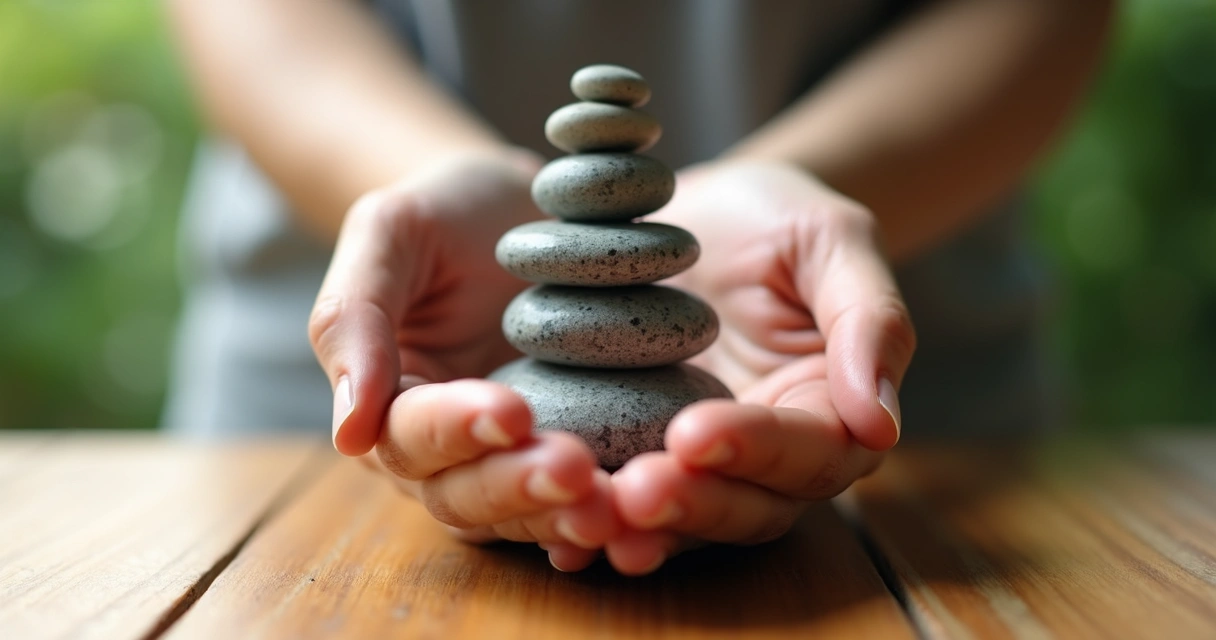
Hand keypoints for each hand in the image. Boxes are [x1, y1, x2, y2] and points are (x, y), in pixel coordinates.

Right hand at [309, 151, 619, 564]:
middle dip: (516, 485)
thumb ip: (353, 316)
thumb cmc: (445, 210)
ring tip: (612, 502)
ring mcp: (506, 460)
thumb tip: (348, 431)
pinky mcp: (568, 456)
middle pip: (462, 493)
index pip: (408, 435)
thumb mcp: (388, 232)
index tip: (510, 409)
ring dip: (562, 514)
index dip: (455, 429)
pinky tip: (641, 512)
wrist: (518, 208)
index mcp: (387, 401)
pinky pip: (575, 500)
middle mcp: (442, 449)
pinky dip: (600, 511)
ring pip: (520, 514)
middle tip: (573, 467)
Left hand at [562, 160, 917, 573]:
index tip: (696, 433)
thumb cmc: (779, 218)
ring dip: (645, 527)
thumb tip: (880, 426)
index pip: (809, 451)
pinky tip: (556, 532)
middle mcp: (773, 456)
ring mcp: (707, 465)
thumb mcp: (833, 241)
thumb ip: (869, 321)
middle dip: (694, 503)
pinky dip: (599, 522)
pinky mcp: (646, 456)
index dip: (756, 449)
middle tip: (636, 491)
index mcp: (832, 410)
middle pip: (750, 507)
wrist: (704, 212)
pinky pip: (629, 500)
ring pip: (690, 520)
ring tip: (594, 518)